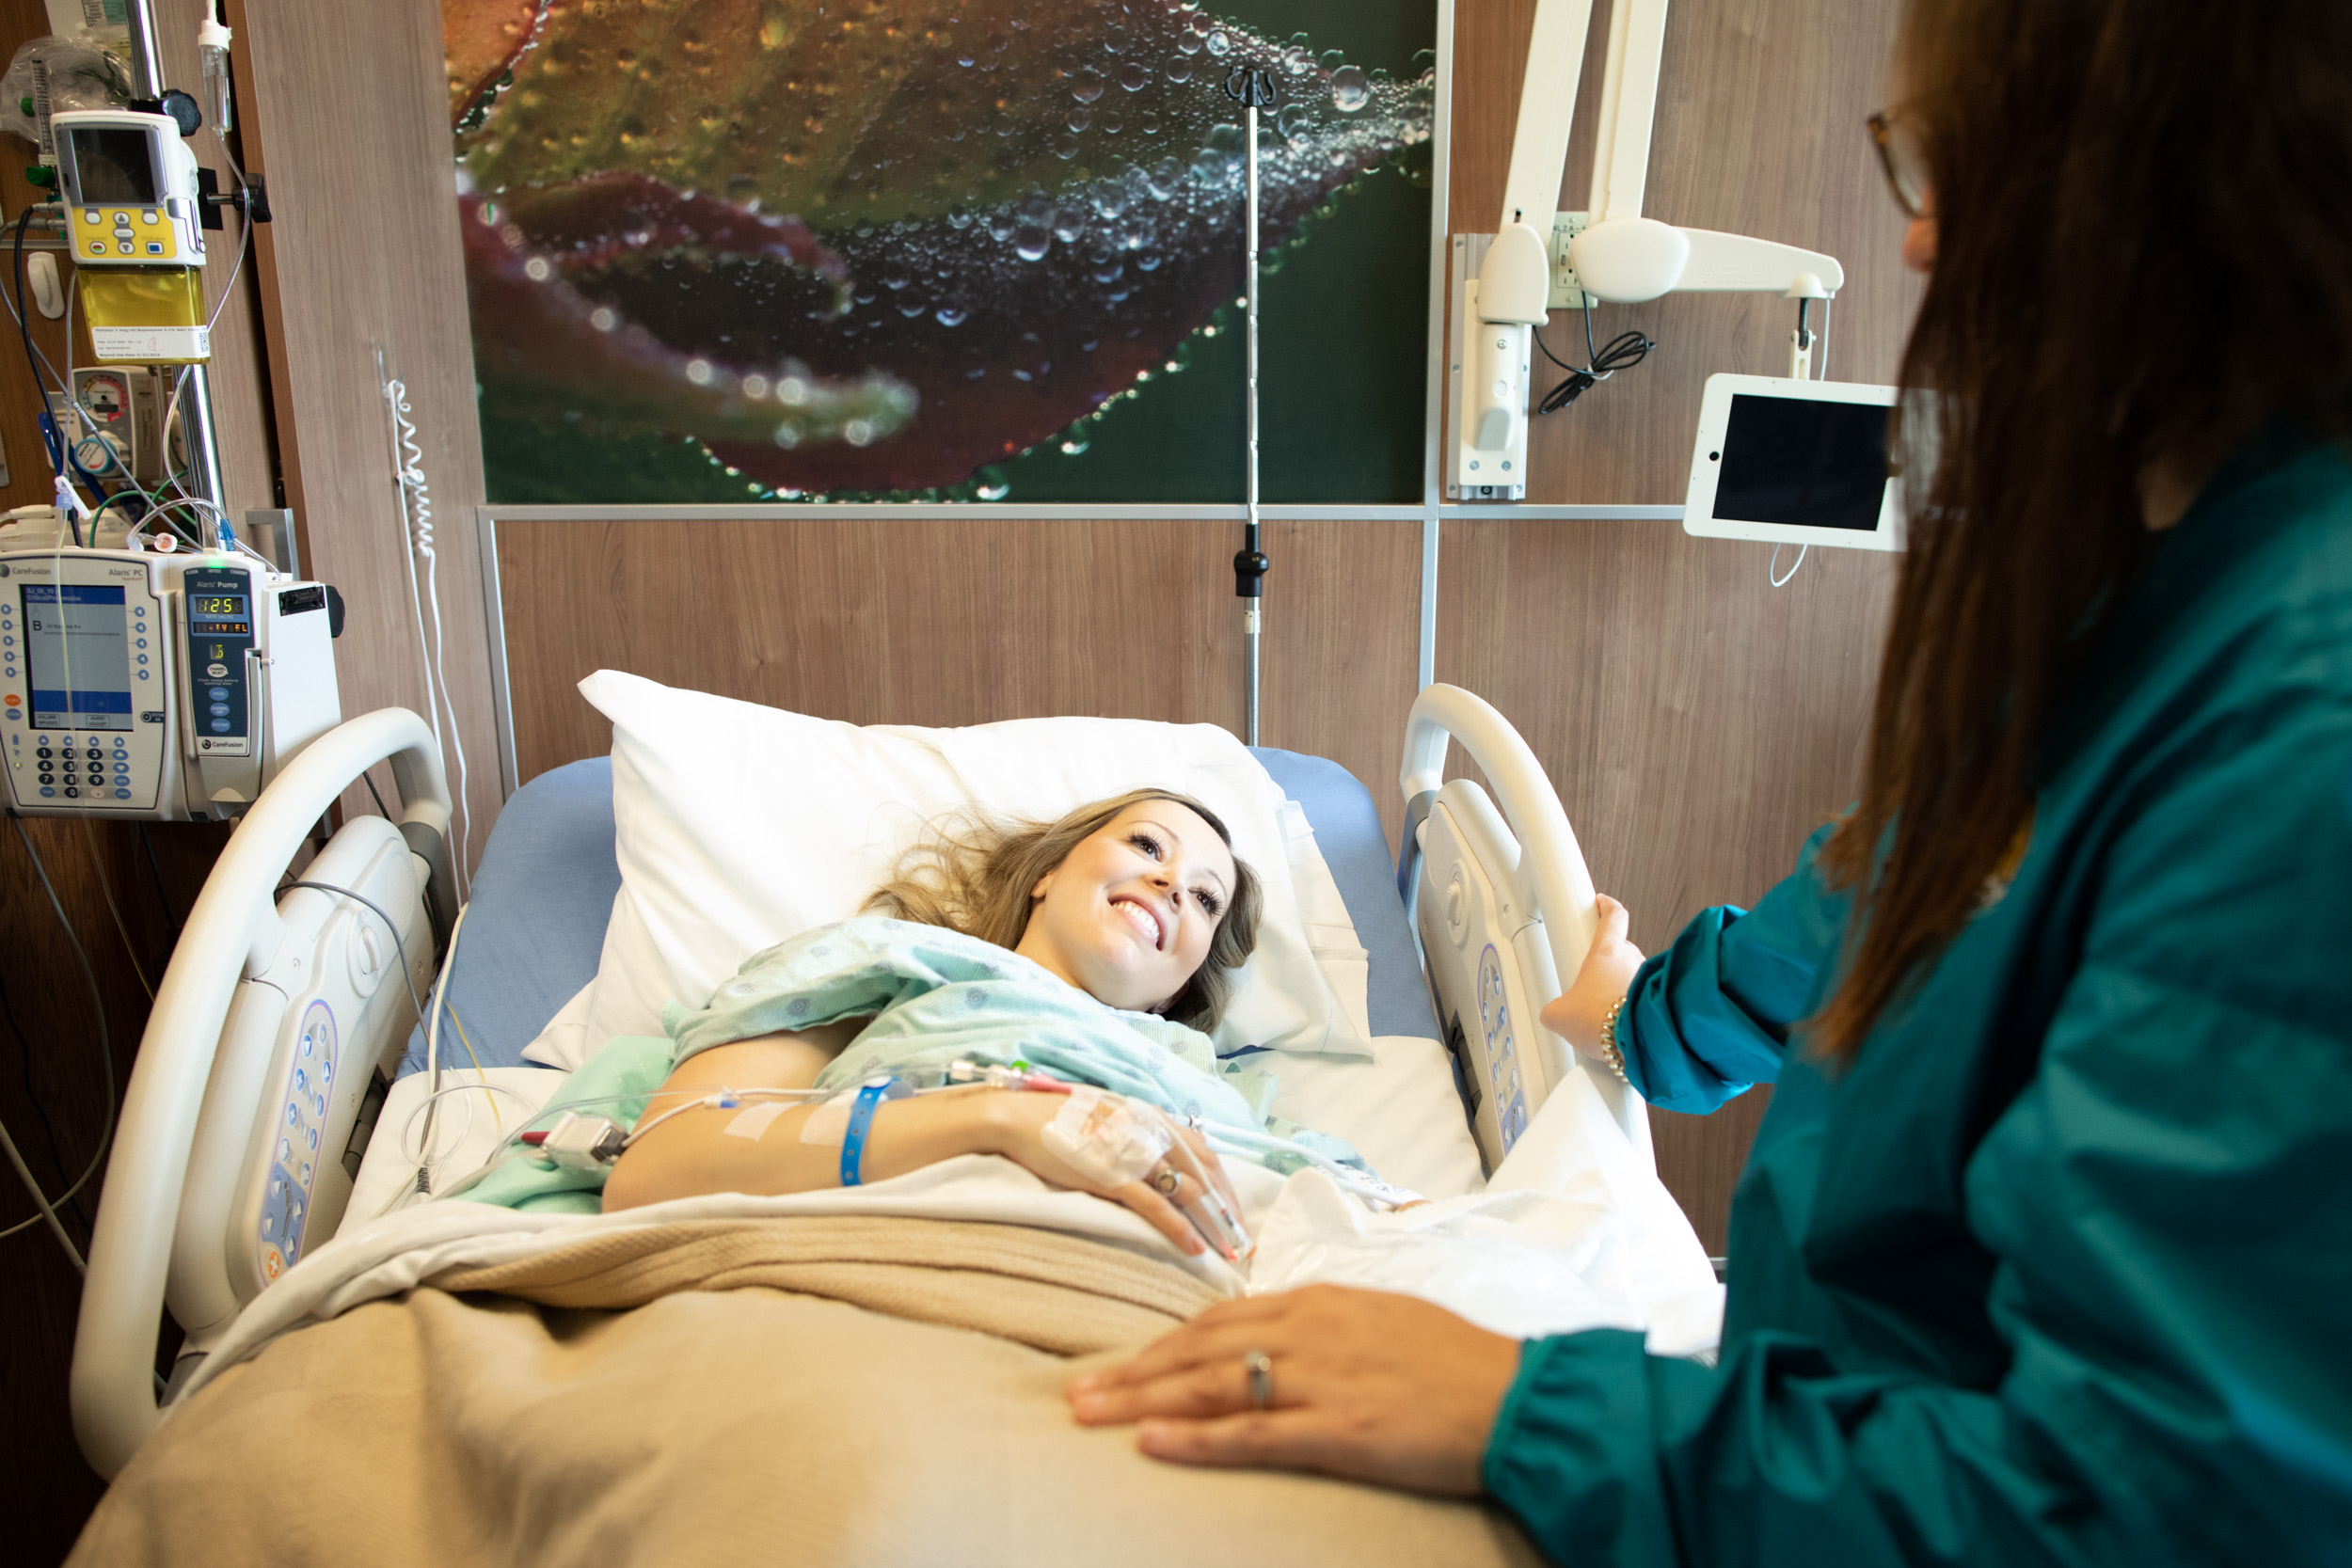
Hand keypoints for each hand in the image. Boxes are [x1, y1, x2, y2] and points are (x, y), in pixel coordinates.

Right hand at [986, 1091, 1247, 1260]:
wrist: (1018, 1118)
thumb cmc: (1058, 1120)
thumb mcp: (1108, 1118)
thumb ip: (1136, 1134)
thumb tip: (1155, 1158)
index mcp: (1151, 1116)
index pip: (1203, 1150)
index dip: (1224, 1182)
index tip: (1234, 1209)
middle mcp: (1150, 1131)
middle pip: (1205, 1172)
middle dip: (1227, 1207)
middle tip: (1242, 1238)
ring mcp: (1132, 1154)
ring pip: (1187, 1191)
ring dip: (1213, 1222)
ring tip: (1228, 1250)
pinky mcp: (1112, 1176)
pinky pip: (1155, 1206)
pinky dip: (1179, 1228)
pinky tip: (1194, 1248)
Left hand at [1065, 1285, 1520, 1493]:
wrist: (1516, 1395)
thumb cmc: (1457, 1362)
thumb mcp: (1384, 1319)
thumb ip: (1328, 1325)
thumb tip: (1284, 1336)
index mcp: (1320, 1302)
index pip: (1221, 1317)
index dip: (1164, 1343)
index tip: (1122, 1361)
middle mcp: (1309, 1330)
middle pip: (1199, 1348)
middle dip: (1133, 1370)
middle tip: (1075, 1393)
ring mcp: (1320, 1378)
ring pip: (1210, 1385)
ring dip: (1142, 1400)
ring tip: (1089, 1415)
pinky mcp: (1338, 1429)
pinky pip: (1252, 1434)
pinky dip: (1196, 1439)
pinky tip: (1152, 1444)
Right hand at [1538, 893, 1642, 1057]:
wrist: (1633, 1042)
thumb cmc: (1600, 1020)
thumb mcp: (1559, 1015)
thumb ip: (1554, 1010)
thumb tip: (1553, 1016)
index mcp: (1606, 951)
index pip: (1614, 915)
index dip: (1607, 906)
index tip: (1601, 903)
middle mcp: (1631, 960)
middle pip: (1620, 948)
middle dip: (1605, 961)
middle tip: (1591, 976)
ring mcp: (1646, 979)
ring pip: (1630, 974)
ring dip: (1617, 986)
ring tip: (1602, 1008)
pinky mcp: (1653, 1000)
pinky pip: (1639, 997)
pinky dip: (1628, 1006)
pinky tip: (1616, 1023)